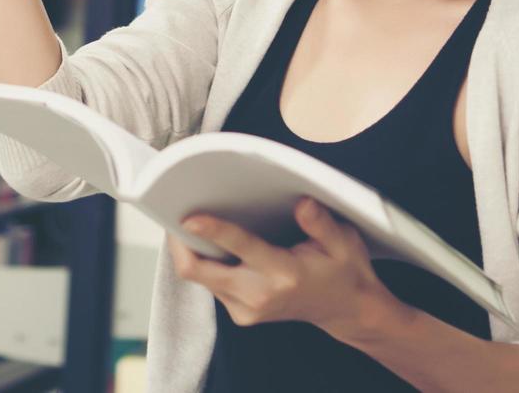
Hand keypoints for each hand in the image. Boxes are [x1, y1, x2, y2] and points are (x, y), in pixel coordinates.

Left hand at [168, 197, 398, 342]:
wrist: (345, 310)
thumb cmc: (342, 270)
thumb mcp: (344, 243)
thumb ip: (321, 224)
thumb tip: (302, 203)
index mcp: (284, 274)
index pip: (241, 248)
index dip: (212, 230)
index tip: (189, 216)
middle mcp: (260, 295)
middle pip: (200, 272)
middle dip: (180, 244)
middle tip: (173, 213)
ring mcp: (247, 310)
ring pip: (200, 278)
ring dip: (190, 251)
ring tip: (189, 222)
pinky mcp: (240, 314)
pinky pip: (211, 285)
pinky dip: (205, 262)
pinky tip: (211, 242)